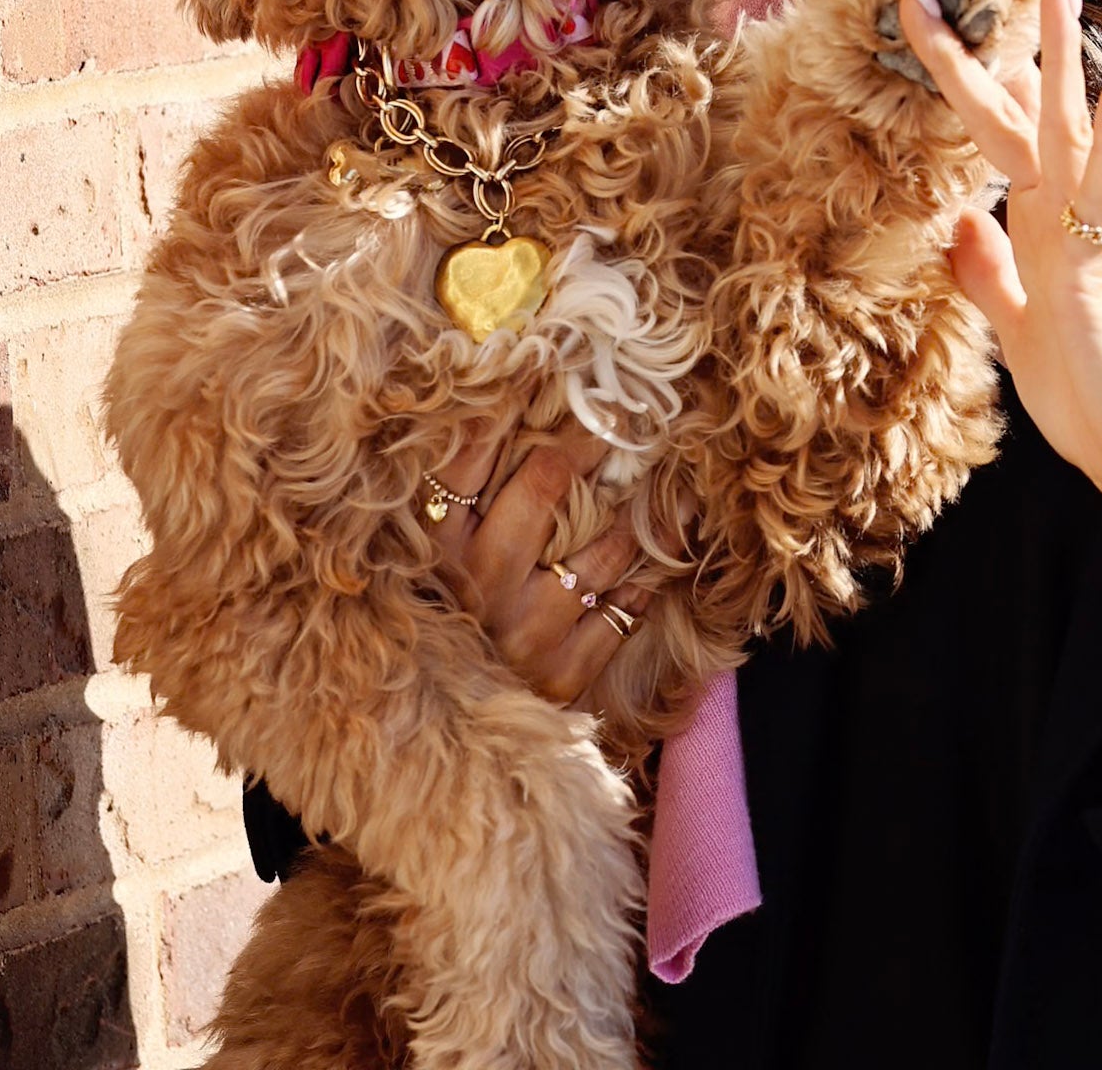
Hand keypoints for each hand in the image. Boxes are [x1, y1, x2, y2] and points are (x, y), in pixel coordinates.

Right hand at [425, 420, 646, 707]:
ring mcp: (523, 634)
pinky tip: (667, 545)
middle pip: (543, 489)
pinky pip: (624, 610)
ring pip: (601, 549)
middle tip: (628, 406)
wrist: (441, 735)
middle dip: (590, 440)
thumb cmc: (443, 623)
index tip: (556, 366)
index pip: (470, 460)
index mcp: (434, 552)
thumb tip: (495, 404)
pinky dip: (648, 575)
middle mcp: (477, 588)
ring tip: (669, 473)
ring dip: (639, 509)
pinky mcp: (562, 675)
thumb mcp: (432, 559)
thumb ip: (458, 491)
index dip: (513, 407)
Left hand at [897, 0, 1101, 639]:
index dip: (970, 80)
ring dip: (1059, 57)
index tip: (935, 23)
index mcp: (1037, 225)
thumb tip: (961, 222)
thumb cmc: (1091, 396)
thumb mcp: (1017, 330)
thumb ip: (990, 275)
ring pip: (1067, 128)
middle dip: (983, 48)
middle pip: (1023, 112)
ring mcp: (1088, 232)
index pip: (1000, 135)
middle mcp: (1063, 214)